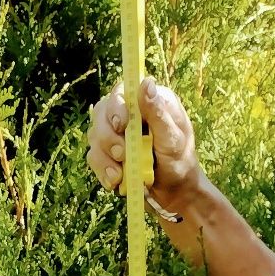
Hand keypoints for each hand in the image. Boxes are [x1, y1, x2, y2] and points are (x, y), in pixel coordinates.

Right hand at [85, 77, 203, 215]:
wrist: (173, 192)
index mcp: (148, 103)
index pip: (122, 92)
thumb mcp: (173, 138)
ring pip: (94, 136)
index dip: (116, 106)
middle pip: (101, 113)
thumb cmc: (180, 161)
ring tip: (119, 175)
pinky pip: (94, 157)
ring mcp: (116, 134)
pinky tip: (115, 181)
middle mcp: (129, 114)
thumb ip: (158, 113)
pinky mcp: (108, 154)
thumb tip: (146, 83)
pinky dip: (102, 171)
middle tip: (121, 155)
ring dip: (104, 158)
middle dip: (108, 137)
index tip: (121, 125)